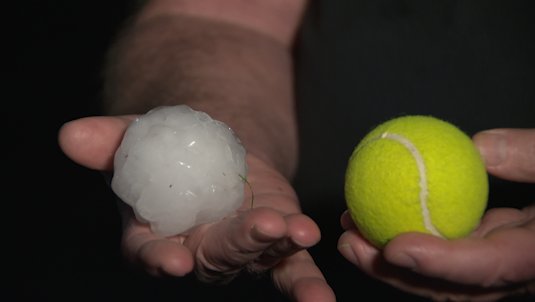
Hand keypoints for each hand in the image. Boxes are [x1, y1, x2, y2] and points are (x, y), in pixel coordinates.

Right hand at [58, 115, 335, 301]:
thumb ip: (106, 141)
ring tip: (299, 231)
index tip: (173, 260)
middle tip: (259, 227)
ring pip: (257, 257)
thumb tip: (70, 136)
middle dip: (235, 245)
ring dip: (278, 247)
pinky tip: (320, 297)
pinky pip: (290, 264)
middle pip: (213, 256)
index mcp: (155, 234)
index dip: (158, 259)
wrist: (209, 145)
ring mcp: (239, 248)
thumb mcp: (135, 137)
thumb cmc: (164, 146)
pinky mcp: (273, 239)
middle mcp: (197, 250)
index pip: (149, 254)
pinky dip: (304, 278)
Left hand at [338, 128, 534, 300]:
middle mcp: (518, 272)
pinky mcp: (491, 251)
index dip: (440, 263)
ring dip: (390, 259)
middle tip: (349, 241)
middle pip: (450, 286)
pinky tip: (377, 214)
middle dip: (394, 271)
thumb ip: (531, 155)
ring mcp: (501, 266)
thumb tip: (474, 148)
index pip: (488, 267)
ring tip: (349, 228)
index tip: (394, 245)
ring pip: (441, 276)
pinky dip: (411, 238)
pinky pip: (446, 252)